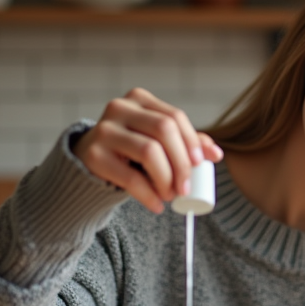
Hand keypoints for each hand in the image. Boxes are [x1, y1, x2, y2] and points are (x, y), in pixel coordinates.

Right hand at [72, 88, 222, 213]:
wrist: (88, 163)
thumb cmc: (129, 152)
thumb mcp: (156, 142)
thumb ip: (184, 143)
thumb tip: (216, 154)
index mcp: (139, 99)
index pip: (173, 116)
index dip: (191, 140)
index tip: (200, 163)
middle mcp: (119, 108)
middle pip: (163, 130)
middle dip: (181, 162)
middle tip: (186, 187)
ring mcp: (104, 130)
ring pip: (148, 151)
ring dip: (166, 179)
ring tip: (170, 196)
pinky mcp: (94, 155)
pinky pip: (130, 177)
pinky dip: (149, 195)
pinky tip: (157, 206)